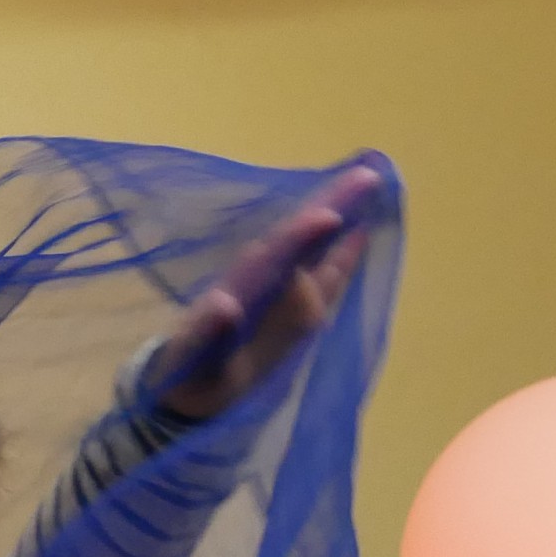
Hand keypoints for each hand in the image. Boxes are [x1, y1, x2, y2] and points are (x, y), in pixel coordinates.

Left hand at [149, 166, 382, 420]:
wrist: (185, 382)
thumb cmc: (189, 369)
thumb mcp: (194, 357)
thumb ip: (209, 335)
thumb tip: (224, 306)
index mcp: (244, 287)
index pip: (276, 255)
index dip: (300, 238)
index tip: (327, 217)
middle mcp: (266, 278)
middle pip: (301, 236)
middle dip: (331, 204)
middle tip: (366, 174)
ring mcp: (283, 290)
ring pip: (315, 247)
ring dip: (340, 214)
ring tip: (369, 182)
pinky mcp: (296, 309)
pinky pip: (325, 277)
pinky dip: (344, 255)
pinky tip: (362, 232)